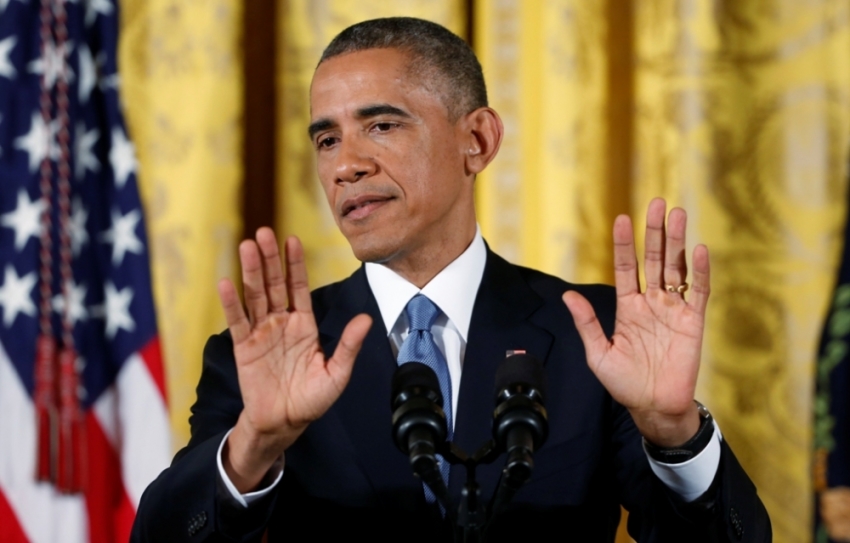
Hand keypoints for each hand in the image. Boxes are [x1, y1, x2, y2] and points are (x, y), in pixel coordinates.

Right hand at [217, 228, 371, 491]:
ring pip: (254, 295)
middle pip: (274, 284)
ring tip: (246, 246)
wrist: (284, 423)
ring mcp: (261, 333)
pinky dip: (231, 303)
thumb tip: (365, 319)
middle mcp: (281, 323)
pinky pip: (237, 321)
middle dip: (269, 259)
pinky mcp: (244, 347)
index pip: (299, 287)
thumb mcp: (336, 373)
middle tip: (264, 232)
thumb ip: (348, 346)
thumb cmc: (312, 400)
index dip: (295, 264)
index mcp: (304, 325)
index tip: (292, 240)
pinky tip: (226, 283)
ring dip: (250, 271)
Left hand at [563, 198, 708, 446]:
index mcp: (627, 307)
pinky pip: (698, 293)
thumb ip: (586, 323)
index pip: (626, 267)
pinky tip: (697, 250)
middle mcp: (651, 303)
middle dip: (655, 232)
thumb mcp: (598, 353)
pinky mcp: (693, 323)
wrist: (653, 407)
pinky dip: (699, 272)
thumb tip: (567, 295)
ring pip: (676, 268)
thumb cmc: (624, 383)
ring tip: (677, 214)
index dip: (625, 244)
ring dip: (677, 242)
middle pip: (654, 259)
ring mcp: (673, 310)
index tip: (622, 219)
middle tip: (657, 202)